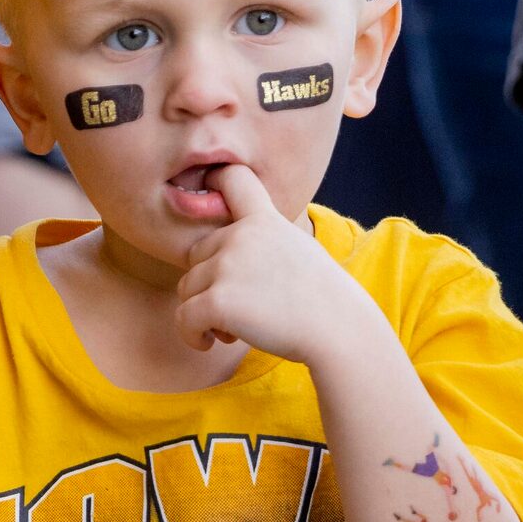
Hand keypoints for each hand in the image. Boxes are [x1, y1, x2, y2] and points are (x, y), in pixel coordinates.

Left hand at [174, 165, 379, 362]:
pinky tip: (209, 342)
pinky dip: (191, 335)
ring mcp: (227, 266)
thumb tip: (228, 255)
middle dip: (208, 284)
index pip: (234, 179)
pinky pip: (183, 318)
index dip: (214, 179)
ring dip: (202, 313)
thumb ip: (264, 242)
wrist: (338, 330)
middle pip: (196, 256)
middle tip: (237, 308)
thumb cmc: (322, 300)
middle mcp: (241, 236)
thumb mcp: (298, 250)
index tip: (206, 183)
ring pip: (187, 289)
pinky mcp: (217, 300)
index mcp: (263, 221)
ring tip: (233, 328)